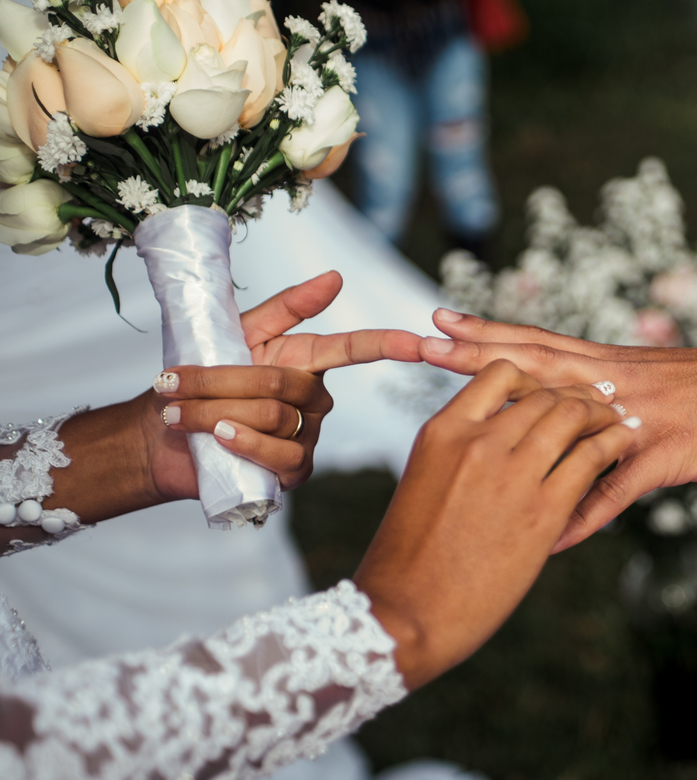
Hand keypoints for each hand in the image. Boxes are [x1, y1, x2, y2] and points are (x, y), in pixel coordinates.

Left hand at [43, 272, 421, 524]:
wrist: (160, 436)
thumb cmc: (196, 378)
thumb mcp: (235, 331)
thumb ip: (287, 306)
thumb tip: (336, 276)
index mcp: (306, 361)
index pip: (355, 349)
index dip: (389, 344)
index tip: (422, 342)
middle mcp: (314, 401)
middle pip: (284, 384)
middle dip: (220, 381)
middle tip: (172, 382)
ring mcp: (307, 438)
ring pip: (273, 418)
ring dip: (215, 413)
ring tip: (178, 411)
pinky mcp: (292, 472)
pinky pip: (279, 456)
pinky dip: (243, 445)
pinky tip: (217, 439)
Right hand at [353, 360, 638, 688]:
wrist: (405, 615)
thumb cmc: (408, 562)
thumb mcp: (423, 486)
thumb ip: (459, 456)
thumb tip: (492, 448)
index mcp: (442, 432)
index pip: (497, 375)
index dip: (532, 378)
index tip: (550, 390)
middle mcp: (479, 441)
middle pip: (543, 393)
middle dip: (577, 394)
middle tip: (602, 400)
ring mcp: (513, 473)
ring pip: (571, 415)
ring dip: (601, 412)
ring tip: (620, 417)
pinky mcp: (544, 509)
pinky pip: (591, 457)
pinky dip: (615, 442)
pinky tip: (628, 440)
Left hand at [414, 310, 696, 550]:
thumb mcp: (654, 381)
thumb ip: (605, 389)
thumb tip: (563, 400)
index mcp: (610, 364)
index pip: (537, 342)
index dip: (486, 332)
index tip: (437, 320)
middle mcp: (616, 383)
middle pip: (536, 367)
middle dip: (477, 358)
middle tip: (421, 345)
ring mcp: (639, 419)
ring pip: (568, 422)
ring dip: (517, 433)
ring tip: (467, 441)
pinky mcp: (666, 456)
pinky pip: (616, 490)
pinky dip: (583, 514)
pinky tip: (552, 538)